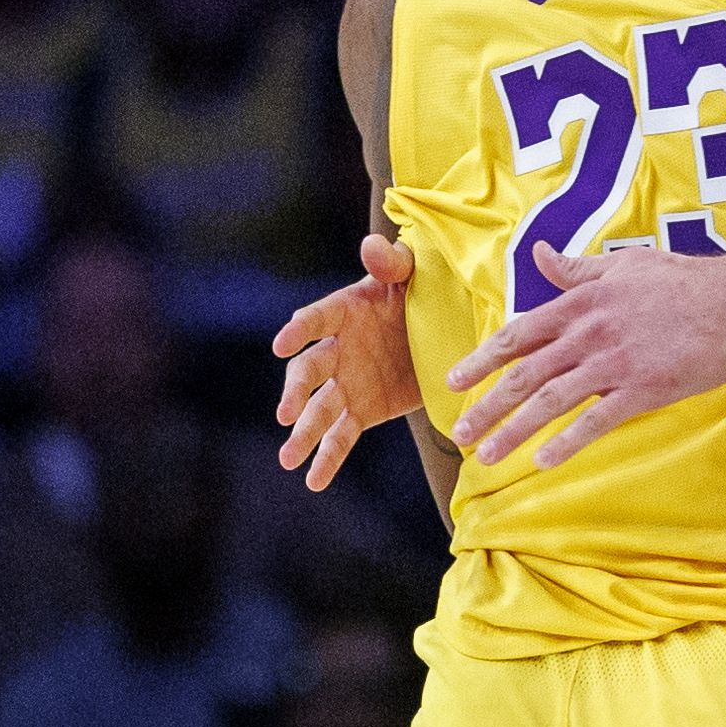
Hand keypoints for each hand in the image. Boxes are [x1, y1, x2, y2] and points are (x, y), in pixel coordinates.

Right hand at [275, 233, 420, 488]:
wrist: (444, 329)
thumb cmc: (422, 293)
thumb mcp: (415, 274)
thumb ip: (393, 262)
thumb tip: (372, 245)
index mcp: (344, 311)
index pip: (315, 320)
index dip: (298, 331)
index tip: (281, 345)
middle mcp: (337, 349)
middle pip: (309, 371)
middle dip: (296, 392)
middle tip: (286, 414)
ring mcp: (346, 383)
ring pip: (320, 409)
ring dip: (303, 434)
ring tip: (288, 459)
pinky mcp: (361, 410)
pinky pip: (341, 436)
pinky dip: (327, 459)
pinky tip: (313, 481)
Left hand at [446, 238, 725, 466]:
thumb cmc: (683, 279)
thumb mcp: (623, 264)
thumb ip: (577, 269)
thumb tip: (540, 255)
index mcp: (580, 302)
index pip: (517, 335)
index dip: (481, 360)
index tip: (453, 381)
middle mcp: (588, 332)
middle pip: (524, 374)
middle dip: (486, 407)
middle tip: (460, 436)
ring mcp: (615, 361)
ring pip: (550, 400)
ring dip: (514, 431)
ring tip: (489, 457)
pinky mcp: (644, 388)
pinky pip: (597, 419)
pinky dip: (568, 441)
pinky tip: (543, 461)